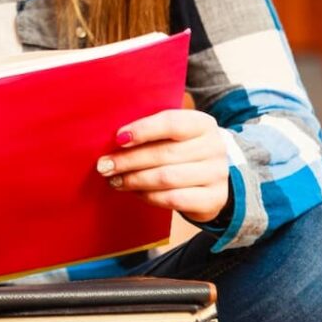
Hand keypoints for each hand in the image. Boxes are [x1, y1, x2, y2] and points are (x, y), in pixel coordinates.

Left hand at [95, 110, 228, 223]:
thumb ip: (151, 134)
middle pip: (164, 153)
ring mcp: (216, 174)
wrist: (213, 181)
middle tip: (104, 166)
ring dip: (134, 180)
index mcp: (203, 124)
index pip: (171, 122)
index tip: (118, 139)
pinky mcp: (213, 198)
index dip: (143, 130)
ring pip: (166, 178)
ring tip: (115, 181)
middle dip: (128, 160)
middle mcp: (214, 147)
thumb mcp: (175, 137)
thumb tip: (115, 140)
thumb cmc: (184, 153)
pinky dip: (149, 196)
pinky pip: (173, 199)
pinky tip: (135, 193)